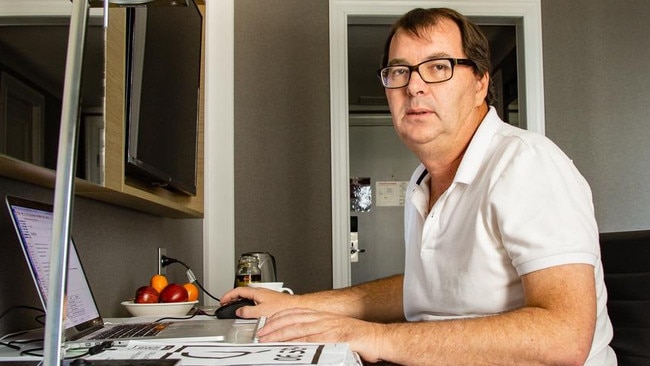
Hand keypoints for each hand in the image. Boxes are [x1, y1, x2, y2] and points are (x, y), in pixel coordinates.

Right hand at [220, 286, 297, 317]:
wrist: (295, 307)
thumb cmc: (283, 307)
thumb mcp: (261, 311)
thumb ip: (248, 311)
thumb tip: (239, 312)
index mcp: (257, 292)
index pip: (238, 290)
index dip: (228, 295)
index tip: (222, 300)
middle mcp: (261, 292)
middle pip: (243, 292)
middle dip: (233, 297)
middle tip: (226, 303)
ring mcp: (265, 295)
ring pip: (249, 296)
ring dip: (241, 301)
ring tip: (235, 307)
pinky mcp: (270, 300)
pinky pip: (255, 300)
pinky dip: (248, 304)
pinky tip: (250, 311)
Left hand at [256, 307, 383, 362]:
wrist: (379, 339)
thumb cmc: (360, 339)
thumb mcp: (336, 334)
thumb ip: (320, 337)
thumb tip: (304, 344)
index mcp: (323, 317)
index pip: (296, 313)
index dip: (279, 318)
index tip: (266, 324)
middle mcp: (324, 319)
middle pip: (293, 319)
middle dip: (274, 326)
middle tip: (260, 333)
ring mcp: (329, 327)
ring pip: (299, 328)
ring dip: (280, 334)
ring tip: (267, 340)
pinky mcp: (335, 337)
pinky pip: (313, 339)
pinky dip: (298, 342)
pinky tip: (288, 347)